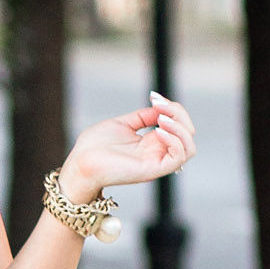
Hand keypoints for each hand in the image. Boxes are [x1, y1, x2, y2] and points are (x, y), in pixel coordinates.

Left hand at [60, 91, 195, 199]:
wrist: (80, 163)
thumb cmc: (94, 147)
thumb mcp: (122, 124)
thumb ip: (143, 117)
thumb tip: (160, 107)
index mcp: (151, 143)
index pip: (178, 125)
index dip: (173, 108)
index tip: (154, 97)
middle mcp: (157, 154)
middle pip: (188, 134)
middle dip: (179, 114)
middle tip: (160, 106)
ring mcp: (156, 163)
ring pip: (189, 147)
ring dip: (180, 128)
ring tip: (161, 119)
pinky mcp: (152, 170)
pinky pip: (178, 157)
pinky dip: (174, 140)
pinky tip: (157, 130)